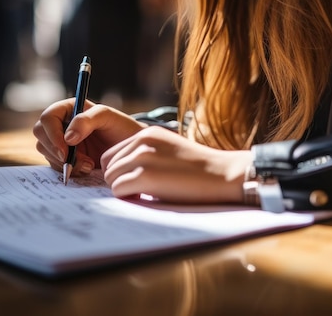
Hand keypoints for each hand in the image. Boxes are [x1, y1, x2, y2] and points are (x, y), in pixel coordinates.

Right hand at [33, 99, 142, 174]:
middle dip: (56, 150)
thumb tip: (68, 137)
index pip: (48, 118)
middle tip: (75, 161)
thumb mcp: (107, 117)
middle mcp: (61, 124)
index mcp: (68, 108)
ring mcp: (61, 142)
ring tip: (89, 164)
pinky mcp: (64, 158)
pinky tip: (87, 168)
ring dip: (64, 162)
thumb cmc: (120, 127)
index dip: (52, 134)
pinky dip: (69, 170)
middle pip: (41, 135)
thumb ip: (87, 120)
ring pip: (46, 152)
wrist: (129, 148)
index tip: (65, 149)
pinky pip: (56, 166)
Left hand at [101, 126, 252, 204]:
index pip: (113, 152)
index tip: (134, 181)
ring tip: (144, 194)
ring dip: (123, 189)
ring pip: (110, 178)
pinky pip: (118, 190)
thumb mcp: (169, 149)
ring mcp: (143, 157)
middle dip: (118, 180)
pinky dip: (128, 198)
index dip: (119, 170)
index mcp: (148, 133)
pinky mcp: (145, 176)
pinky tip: (147, 197)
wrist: (223, 174)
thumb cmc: (199, 168)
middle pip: (108, 165)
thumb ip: (145, 154)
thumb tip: (121, 172)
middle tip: (138, 190)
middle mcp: (143, 141)